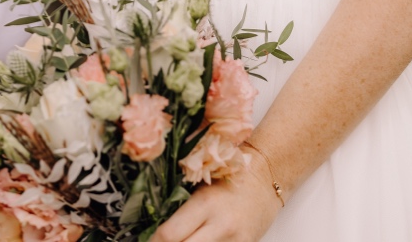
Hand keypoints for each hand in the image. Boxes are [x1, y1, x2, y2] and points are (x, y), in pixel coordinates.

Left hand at [149, 161, 282, 241]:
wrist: (266, 178)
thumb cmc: (229, 175)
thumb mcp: (199, 183)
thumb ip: (179, 201)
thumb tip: (152, 218)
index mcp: (204, 205)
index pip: (171, 234)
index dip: (154, 241)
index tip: (145, 239)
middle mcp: (221, 226)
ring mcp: (236, 241)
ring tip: (176, 241)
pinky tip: (195, 240)